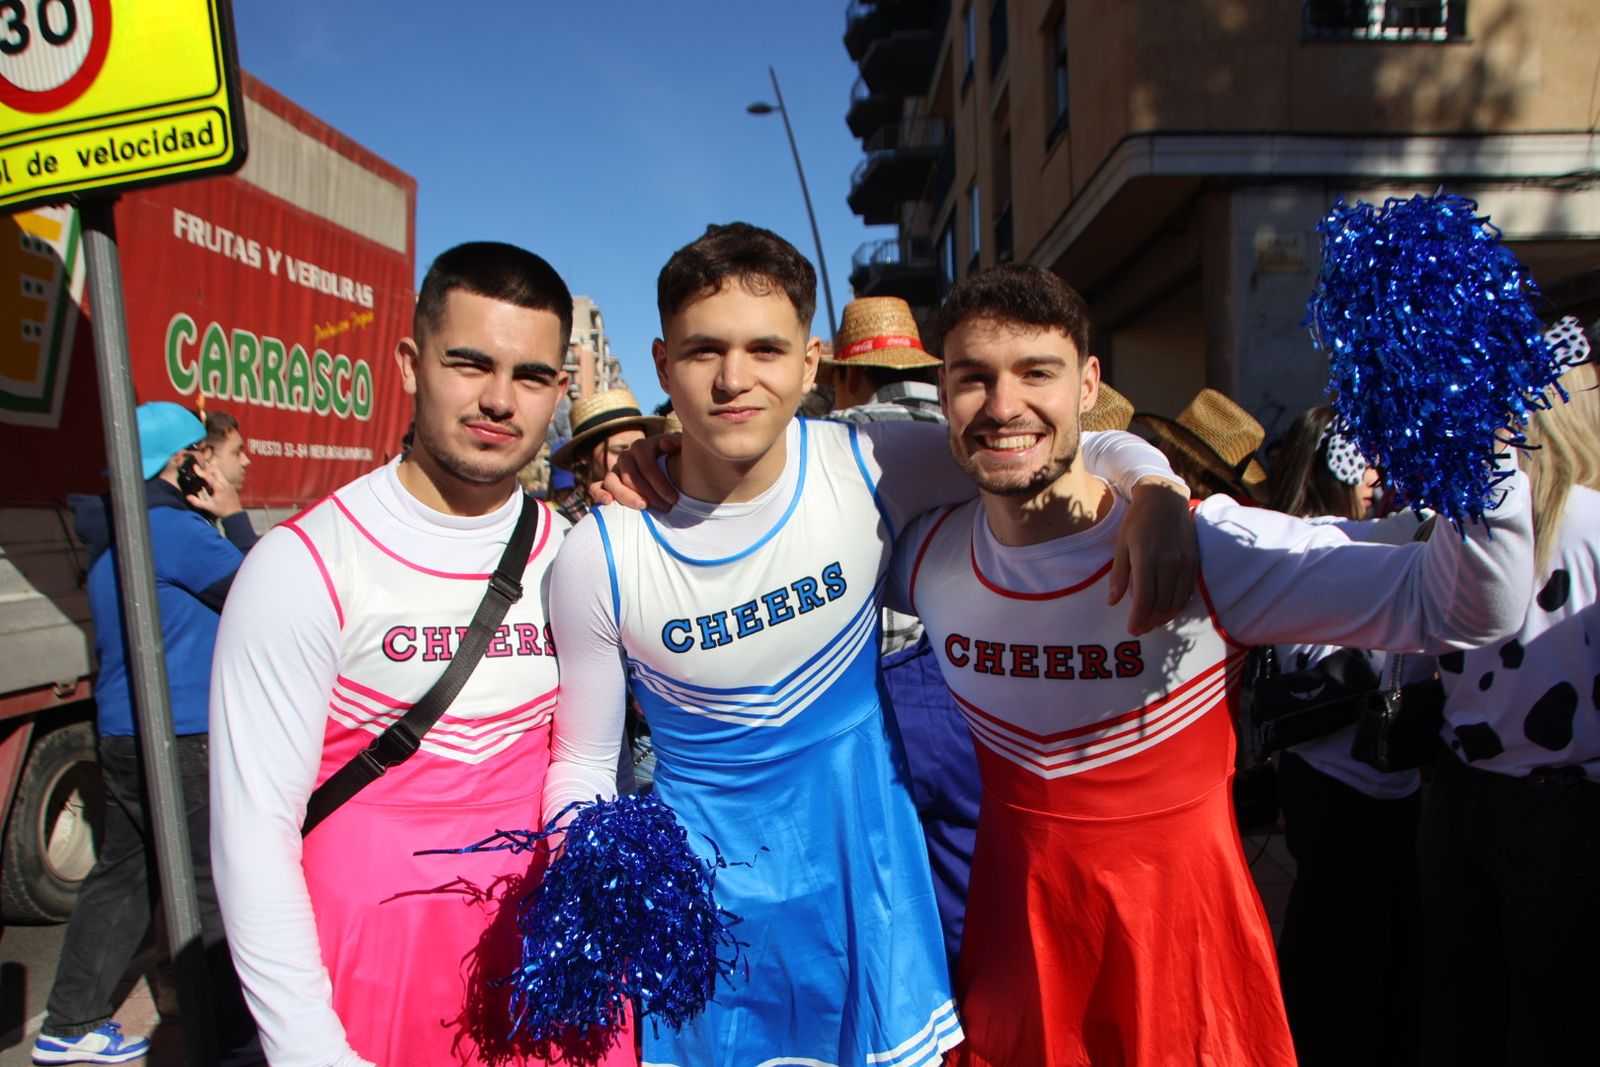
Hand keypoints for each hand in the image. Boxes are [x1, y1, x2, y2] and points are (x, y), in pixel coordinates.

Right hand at [184, 456, 242, 517]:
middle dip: (207, 469)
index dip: (200, 471)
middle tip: (200, 471)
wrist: (235, 514)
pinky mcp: (231, 486)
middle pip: (216, 470)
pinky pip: (223, 478)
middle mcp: (225, 483)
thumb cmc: (222, 510)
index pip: (208, 476)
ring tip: (205, 477)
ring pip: (220, 474)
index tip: (194, 466)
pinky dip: (216, 478)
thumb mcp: (208, 506)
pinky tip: (212, 484)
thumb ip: (197, 502)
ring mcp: (229, 484)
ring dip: (212, 473)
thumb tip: (188, 497)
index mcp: (219, 487)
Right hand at [590, 433, 680, 510]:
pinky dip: (599, 494)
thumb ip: (677, 443)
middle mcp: (625, 457)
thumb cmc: (674, 459)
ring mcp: (614, 470)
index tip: (674, 499)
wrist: (665, 467)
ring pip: (611, 482)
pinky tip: (608, 503)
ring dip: (626, 496)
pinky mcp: (606, 483)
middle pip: (630, 475)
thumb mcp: (679, 448)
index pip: (647, 465)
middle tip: (664, 508)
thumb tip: (665, 444)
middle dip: (648, 493)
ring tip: (643, 507)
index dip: (660, 483)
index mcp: (641, 447)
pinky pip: (595, 487)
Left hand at [1109, 477, 1196, 634]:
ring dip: (1164, 617)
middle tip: (1139, 628)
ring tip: (1151, 622)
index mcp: (1147, 558)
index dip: (1138, 618)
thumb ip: (1119, 575)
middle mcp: (1169, 563)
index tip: (1132, 629)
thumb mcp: (1121, 544)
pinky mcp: (1194, 562)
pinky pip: (1188, 592)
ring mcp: (1185, 563)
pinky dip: (1178, 606)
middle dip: (1150, 622)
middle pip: (1162, 604)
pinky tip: (1167, 609)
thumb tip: (1113, 602)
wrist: (1165, 498)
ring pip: (1177, 602)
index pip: (1145, 599)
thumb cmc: (1138, 520)